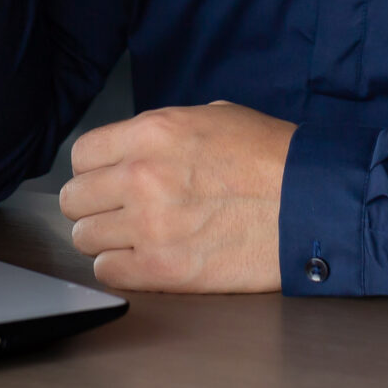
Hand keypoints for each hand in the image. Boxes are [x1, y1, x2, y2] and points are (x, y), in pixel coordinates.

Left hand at [58, 102, 295, 291]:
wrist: (312, 203)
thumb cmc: (273, 158)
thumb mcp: (213, 116)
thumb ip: (163, 133)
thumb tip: (134, 150)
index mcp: (151, 133)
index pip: (81, 155)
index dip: (93, 170)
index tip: (106, 181)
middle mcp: (142, 176)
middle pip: (75, 199)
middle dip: (94, 206)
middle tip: (119, 213)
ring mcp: (150, 225)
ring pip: (85, 238)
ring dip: (106, 240)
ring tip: (137, 239)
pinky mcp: (164, 269)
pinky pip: (108, 271)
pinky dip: (121, 268)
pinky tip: (145, 260)